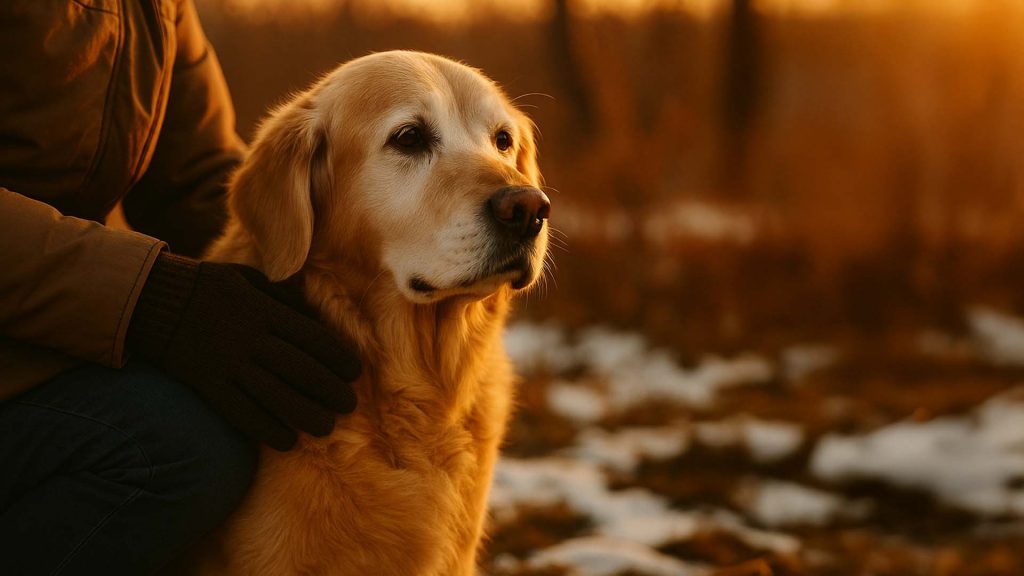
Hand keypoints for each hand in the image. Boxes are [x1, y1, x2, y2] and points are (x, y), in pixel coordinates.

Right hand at [127, 253, 359, 450]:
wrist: (153, 300)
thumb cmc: (208, 287)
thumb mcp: (249, 279)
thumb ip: (282, 298)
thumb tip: (314, 317)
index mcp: (264, 311)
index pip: (312, 338)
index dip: (338, 358)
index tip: (354, 372)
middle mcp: (250, 339)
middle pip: (300, 369)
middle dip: (330, 390)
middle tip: (349, 405)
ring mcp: (228, 364)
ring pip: (275, 396)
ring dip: (306, 415)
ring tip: (325, 427)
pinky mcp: (208, 385)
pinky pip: (241, 413)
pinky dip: (267, 429)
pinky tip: (287, 441)